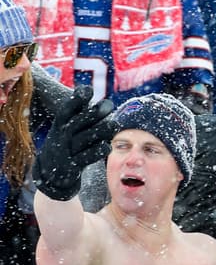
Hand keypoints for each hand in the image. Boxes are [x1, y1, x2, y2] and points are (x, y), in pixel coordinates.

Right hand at [34, 86, 115, 200]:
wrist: (51, 175)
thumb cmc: (66, 146)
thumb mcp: (66, 130)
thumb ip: (80, 116)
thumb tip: (95, 96)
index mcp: (59, 125)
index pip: (66, 110)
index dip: (76, 100)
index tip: (88, 89)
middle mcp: (61, 137)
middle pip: (77, 123)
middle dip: (93, 113)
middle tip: (109, 104)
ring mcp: (66, 151)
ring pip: (84, 139)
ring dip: (100, 131)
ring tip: (115, 124)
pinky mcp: (72, 166)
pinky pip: (86, 157)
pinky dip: (97, 151)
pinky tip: (107, 145)